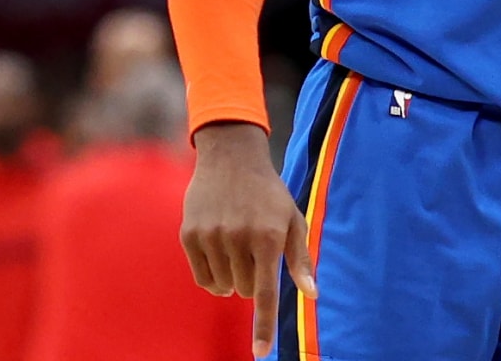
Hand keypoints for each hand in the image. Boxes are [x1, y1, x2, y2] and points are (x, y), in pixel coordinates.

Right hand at [181, 123, 316, 358]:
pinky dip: (213, 276)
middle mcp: (237, 238)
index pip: (264, 293)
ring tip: (237, 248)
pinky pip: (202, 278)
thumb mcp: (292, 219)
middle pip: (244, 292)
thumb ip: (300, 259)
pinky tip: (219, 252)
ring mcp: (210, 237)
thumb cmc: (269, 194)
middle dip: (252, 281)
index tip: (260, 353)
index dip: (263, 326)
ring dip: (233, 278)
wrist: (231, 159)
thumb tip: (312, 294)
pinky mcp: (189, 236)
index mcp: (268, 237)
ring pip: (223, 288)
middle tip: (254, 252)